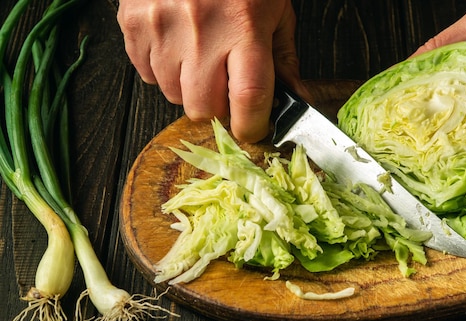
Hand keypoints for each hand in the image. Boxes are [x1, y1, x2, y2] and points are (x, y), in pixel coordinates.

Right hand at [117, 0, 308, 142]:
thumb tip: (295, 99)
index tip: (254, 128)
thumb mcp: (275, 10)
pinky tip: (177, 45)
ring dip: (189, 89)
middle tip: (225, 87)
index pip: (248, 98)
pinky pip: (147, 75)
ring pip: (173, 96)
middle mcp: (201, 31)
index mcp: (244, 27)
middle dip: (217, 108)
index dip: (252, 125)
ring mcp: (162, 29)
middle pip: (204, 108)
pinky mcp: (134, 24)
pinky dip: (163, 70)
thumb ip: (283, 58)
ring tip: (200, 56)